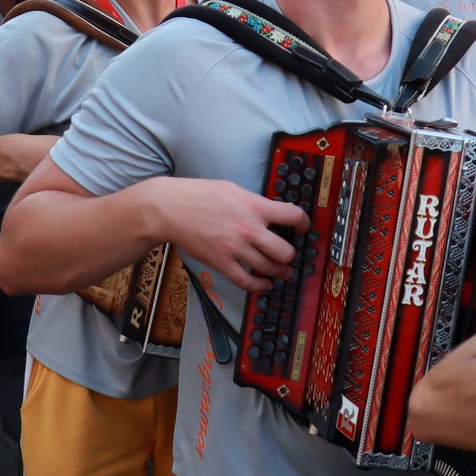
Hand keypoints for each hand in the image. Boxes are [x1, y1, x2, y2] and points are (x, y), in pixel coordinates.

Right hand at [158, 177, 306, 291]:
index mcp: (255, 206)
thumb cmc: (198, 195)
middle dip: (291, 255)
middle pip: (285, 251)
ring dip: (280, 272)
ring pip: (269, 268)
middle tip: (290, 255)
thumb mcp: (233, 190)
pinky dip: (259, 286)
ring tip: (282, 272)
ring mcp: (236, 248)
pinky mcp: (222, 263)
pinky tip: (264, 285)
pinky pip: (247, 281)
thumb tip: (269, 212)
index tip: (303, 228)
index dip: (304, 223)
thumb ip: (254, 202)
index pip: (293, 216)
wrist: (170, 209)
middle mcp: (250, 229)